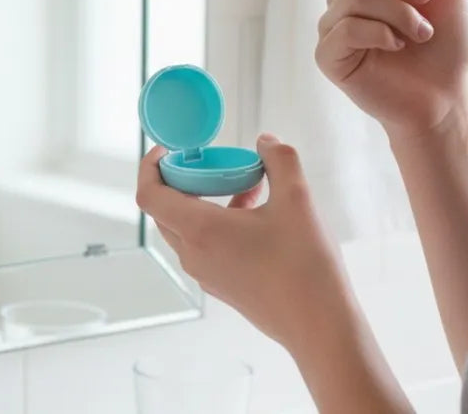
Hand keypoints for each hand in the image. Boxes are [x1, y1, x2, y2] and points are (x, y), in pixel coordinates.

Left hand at [136, 135, 355, 351]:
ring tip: (244, 185)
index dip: (150, 167)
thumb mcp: (298, 198)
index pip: (149, 194)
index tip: (167, 150)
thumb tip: (265, 141)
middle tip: (207, 162)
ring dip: (202, 201)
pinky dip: (216, 223)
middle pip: (163, 210)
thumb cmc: (304, 265)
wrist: (318, 325)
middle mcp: (193, 254)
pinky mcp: (220, 285)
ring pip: (185, 228)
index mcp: (199, 230)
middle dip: (179, 180)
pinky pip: (203, 246)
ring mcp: (205, 273)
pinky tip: (254, 214)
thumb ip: (279, 159)